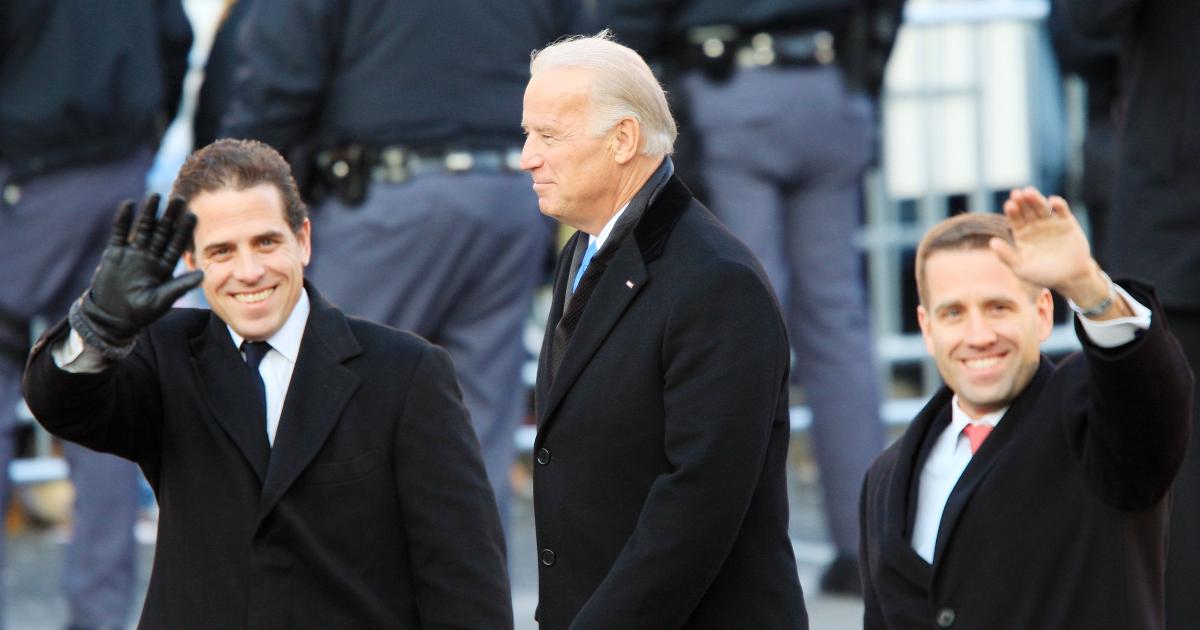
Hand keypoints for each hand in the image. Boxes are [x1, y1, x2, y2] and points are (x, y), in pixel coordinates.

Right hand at [69, 194, 203, 357]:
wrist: (111, 317)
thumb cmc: (140, 312)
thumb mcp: (162, 299)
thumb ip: (180, 286)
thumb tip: (202, 274)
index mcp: (164, 267)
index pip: (177, 244)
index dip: (184, 230)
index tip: (193, 215)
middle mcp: (151, 256)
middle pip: (162, 232)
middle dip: (170, 216)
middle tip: (179, 198)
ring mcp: (133, 253)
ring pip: (143, 229)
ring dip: (148, 213)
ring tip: (155, 196)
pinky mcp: (114, 253)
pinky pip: (120, 233)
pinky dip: (123, 219)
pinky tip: (129, 204)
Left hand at [989, 186, 1109, 306]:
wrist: (1069, 278)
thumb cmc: (1042, 275)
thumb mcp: (1022, 268)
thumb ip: (1007, 256)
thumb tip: (991, 243)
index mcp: (1021, 233)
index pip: (1014, 218)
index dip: (1012, 211)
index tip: (1009, 205)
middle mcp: (1034, 225)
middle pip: (1026, 209)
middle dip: (1022, 201)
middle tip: (1016, 194)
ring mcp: (1051, 222)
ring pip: (1042, 206)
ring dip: (1036, 198)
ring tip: (1029, 192)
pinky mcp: (1067, 222)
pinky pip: (1062, 210)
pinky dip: (1058, 204)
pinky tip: (1052, 201)